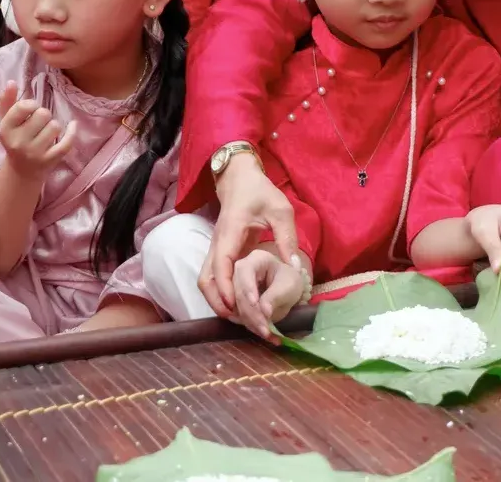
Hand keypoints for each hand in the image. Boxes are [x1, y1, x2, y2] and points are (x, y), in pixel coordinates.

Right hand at [0, 81, 75, 178]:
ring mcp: (35, 153)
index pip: (24, 106)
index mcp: (6, 129)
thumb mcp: (7, 121)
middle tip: (39, 123)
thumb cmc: (15, 139)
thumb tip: (11, 82)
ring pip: (56, 126)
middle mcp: (18, 142)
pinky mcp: (50, 160)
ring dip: (54, 126)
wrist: (21, 170)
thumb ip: (7, 101)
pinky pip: (67, 142)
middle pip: (43, 114)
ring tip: (46, 132)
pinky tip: (72, 126)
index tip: (31, 109)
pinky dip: (72, 132)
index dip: (32, 104)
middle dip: (44, 115)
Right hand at [200, 155, 296, 317]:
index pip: (221, 264)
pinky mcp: (220, 254)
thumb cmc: (260, 192)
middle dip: (219, 303)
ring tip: (241, 318)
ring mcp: (215, 249)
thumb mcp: (280, 210)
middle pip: (205, 280)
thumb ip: (288, 237)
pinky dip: (221, 294)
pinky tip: (239, 305)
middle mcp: (217, 244)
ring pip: (206, 281)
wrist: (240, 180)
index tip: (238, 306)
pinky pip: (214, 278)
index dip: (226, 288)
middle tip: (242, 321)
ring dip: (218, 301)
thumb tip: (295, 266)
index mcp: (230, 232)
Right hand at [233, 249, 305, 338]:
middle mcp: (239, 270)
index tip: (255, 304)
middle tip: (265, 329)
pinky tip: (260, 331)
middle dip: (249, 312)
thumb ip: (276, 296)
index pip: (244, 270)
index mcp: (256, 259)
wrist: (286, 291)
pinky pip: (230, 312)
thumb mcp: (289, 286)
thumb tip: (264, 311)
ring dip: (246, 321)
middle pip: (235, 290)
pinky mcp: (230, 299)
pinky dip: (245, 324)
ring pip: (230, 304)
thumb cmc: (289, 282)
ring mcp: (232, 284)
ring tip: (266, 333)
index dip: (246, 287)